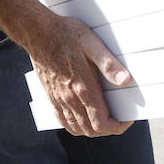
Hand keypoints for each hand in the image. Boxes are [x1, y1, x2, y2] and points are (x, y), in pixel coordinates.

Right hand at [29, 15, 132, 137]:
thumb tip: (125, 80)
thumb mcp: (92, 44)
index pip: (102, 123)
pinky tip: (80, 120)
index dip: (117, 126)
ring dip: (92, 130)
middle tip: (118, 119)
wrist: (37, 32)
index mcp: (83, 88)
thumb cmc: (65, 35)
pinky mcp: (51, 96)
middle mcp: (70, 99)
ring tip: (103, 121)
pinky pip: (62, 121)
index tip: (126, 119)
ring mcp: (59, 99)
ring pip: (76, 128)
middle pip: (91, 130)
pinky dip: (74, 127)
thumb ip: (109, 64)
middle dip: (107, 129)